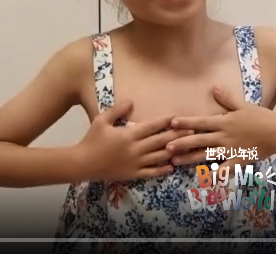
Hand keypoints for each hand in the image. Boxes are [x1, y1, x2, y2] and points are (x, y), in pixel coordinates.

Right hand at [77, 99, 193, 181]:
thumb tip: (131, 100)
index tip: (177, 116)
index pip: (152, 126)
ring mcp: (135, 163)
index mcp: (129, 135)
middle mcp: (135, 149)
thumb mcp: (101, 120)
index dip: (165, 121)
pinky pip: (151, 172)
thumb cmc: (92, 139)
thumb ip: (117, 110)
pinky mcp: (133, 174)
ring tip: (187, 148)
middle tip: (192, 131)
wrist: (83, 163)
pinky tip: (172, 166)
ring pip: (159, 157)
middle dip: (177, 135)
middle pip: (161, 141)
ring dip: (174, 151)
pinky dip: (163, 169)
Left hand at [167, 86, 275, 170]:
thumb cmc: (262, 117)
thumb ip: (227, 99)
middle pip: (199, 139)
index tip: (171, 123)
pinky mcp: (238, 161)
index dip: (186, 122)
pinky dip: (214, 176)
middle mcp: (224, 136)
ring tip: (175, 162)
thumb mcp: (243, 106)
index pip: (201, 121)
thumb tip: (214, 87)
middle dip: (181, 143)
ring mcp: (230, 150)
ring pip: (206, 154)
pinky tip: (203, 181)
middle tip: (166, 147)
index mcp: (224, 122)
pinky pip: (224, 170)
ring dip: (190, 158)